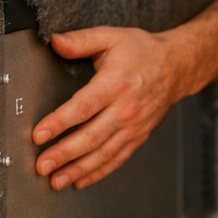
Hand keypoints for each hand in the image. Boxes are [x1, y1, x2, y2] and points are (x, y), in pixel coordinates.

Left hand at [32, 26, 189, 190]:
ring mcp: (133, 127)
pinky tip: (79, 180)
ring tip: (56, 180)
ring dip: (77, 170)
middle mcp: (125, 109)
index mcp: (115, 84)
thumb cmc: (143, 52)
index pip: (83, 107)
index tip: (39, 134)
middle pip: (91, 137)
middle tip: (42, 165)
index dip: (59, 122)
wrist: (177, 66)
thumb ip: (81, 40)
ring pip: (103, 154)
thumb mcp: (111, 37)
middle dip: (64, 154)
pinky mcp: (137, 137)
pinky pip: (116, 159)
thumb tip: (55, 41)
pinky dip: (97, 172)